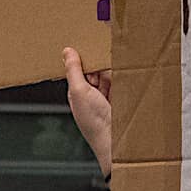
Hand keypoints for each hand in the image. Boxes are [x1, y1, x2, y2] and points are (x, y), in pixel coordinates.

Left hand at [64, 47, 111, 178]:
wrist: (116, 139)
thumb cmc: (94, 122)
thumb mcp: (78, 91)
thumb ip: (73, 70)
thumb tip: (67, 52)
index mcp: (77, 93)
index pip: (79, 70)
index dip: (84, 63)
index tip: (88, 57)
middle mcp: (91, 96)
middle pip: (96, 72)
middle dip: (100, 70)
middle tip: (101, 75)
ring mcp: (107, 99)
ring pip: (110, 78)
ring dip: (112, 77)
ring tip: (112, 84)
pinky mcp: (121, 101)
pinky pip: (122, 85)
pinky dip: (123, 82)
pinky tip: (123, 85)